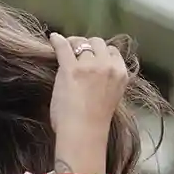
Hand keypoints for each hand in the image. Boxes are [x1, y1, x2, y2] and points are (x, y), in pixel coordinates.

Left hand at [49, 34, 129, 173]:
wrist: (83, 134)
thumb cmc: (95, 125)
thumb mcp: (111, 98)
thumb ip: (108, 83)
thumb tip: (98, 78)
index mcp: (120, 74)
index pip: (112, 51)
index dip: (101, 52)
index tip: (93, 57)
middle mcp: (107, 66)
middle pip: (98, 43)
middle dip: (88, 45)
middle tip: (77, 52)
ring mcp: (88, 66)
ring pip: (82, 42)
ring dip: (74, 44)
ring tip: (66, 49)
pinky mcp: (70, 69)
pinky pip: (63, 47)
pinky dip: (58, 41)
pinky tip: (53, 39)